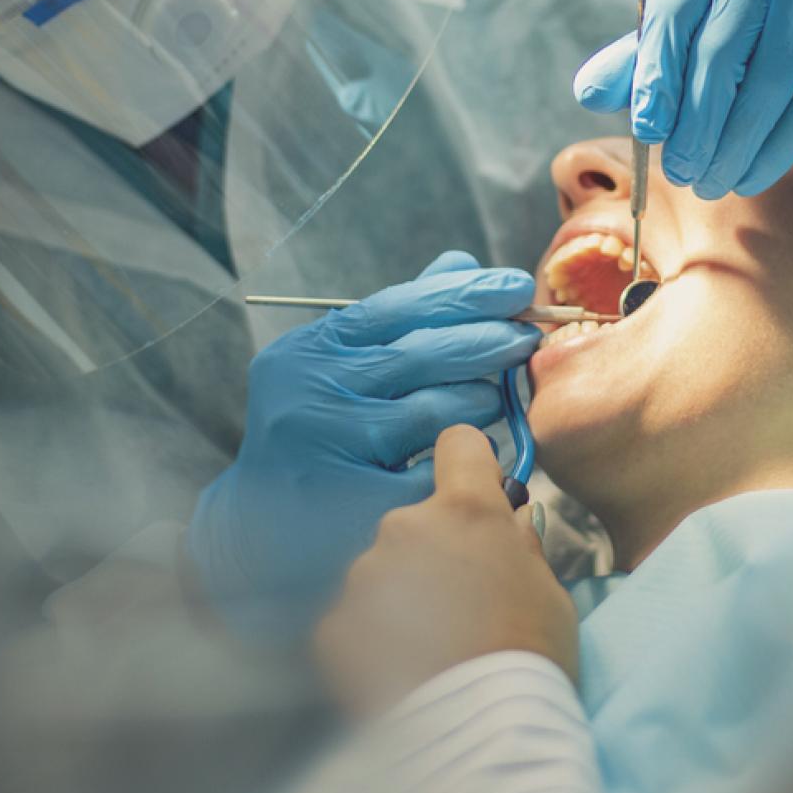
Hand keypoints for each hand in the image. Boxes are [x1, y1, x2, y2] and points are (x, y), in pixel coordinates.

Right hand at [186, 251, 538, 641]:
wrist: (266, 529)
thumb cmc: (321, 434)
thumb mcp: (341, 369)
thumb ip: (398, 319)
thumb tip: (459, 263)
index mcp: (309, 351)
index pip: (399, 306)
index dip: (466, 294)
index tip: (517, 285)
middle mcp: (310, 393)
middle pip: (423, 354)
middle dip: (487, 341)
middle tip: (526, 338)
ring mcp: (329, 450)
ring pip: (435, 412)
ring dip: (478, 402)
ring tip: (492, 401)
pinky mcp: (353, 503)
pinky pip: (435, 471)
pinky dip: (459, 461)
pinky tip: (468, 458)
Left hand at [315, 426, 577, 717]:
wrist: (480, 735)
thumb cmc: (531, 658)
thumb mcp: (550, 593)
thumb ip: (522, 546)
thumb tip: (510, 522)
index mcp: (466, 511)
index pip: (457, 446)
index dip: (468, 465)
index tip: (475, 489)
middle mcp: (405, 527)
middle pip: (417, 520)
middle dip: (435, 552)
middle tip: (461, 607)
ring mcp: (363, 576)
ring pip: (382, 572)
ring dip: (402, 597)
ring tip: (431, 651)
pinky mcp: (334, 626)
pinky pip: (354, 620)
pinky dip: (373, 641)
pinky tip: (402, 674)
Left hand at [574, 0, 792, 197]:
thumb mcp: (724, 10)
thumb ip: (659, 47)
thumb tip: (589, 91)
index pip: (676, 2)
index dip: (654, 72)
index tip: (644, 129)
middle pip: (723, 44)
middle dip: (696, 120)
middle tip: (683, 172)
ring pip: (772, 74)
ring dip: (737, 140)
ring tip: (716, 181)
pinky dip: (782, 141)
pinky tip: (758, 171)